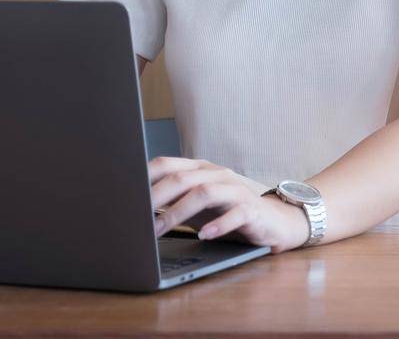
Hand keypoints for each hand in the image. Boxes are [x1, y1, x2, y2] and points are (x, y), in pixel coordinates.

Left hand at [148, 156, 306, 251]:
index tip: (125, 193)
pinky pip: (235, 213)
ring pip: (204, 193)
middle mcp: (215, 174)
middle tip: (136, 217)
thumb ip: (171, 202)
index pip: (166, 164)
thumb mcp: (195, 206)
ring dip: (178, 212)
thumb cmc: (227, 212)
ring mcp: (235, 189)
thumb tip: (135, 209)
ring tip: (160, 229)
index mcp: (198, 169)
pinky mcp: (252, 209)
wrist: (273, 220)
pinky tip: (203, 234)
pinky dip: (217, 224)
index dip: (144, 177)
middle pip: (181, 179)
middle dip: (156, 197)